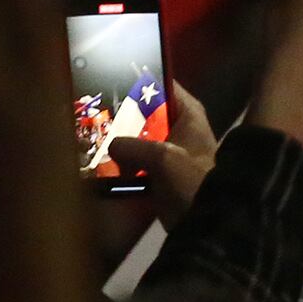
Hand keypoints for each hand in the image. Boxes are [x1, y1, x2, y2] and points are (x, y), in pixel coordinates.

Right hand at [108, 78, 217, 216]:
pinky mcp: (163, 179)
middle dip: (125, 114)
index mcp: (190, 118)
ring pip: (140, 141)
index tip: (116, 75)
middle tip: (96, 106)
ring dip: (121, 142)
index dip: (144, 79)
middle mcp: (181, 132)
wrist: (209, 227)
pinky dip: (123, 165)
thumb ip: (133, 146)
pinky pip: (137, 165)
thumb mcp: (163, 157)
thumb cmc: (193, 182)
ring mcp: (172, 157)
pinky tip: (101, 164)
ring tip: (93, 134)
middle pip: (148, 115)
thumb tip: (111, 146)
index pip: (168, 87)